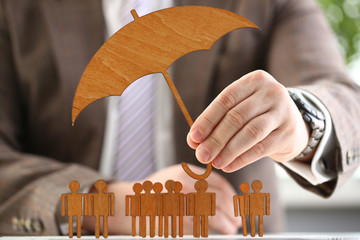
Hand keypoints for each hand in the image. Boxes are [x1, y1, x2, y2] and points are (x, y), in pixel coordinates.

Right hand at [148, 164, 240, 234]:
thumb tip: (221, 195)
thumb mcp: (174, 177)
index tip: (237, 203)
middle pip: (218, 198)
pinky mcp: (175, 218)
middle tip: (237, 219)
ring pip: (213, 212)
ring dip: (226, 222)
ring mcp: (180, 201)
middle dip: (232, 210)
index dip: (231, 195)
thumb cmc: (154, 191)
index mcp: (186, 172)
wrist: (130, 203)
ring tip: (231, 228)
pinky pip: (200, 224)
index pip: (218, 182)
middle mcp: (184, 185)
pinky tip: (218, 231)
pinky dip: (212, 229)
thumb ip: (195, 181)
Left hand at [187, 70, 309, 172]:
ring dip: (229, 150)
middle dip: (216, 139)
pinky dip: (242, 159)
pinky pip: (262, 148)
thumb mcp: (239, 110)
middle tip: (202, 156)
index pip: (226, 100)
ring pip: (250, 132)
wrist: (293, 123)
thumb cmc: (257, 115)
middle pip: (236, 117)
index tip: (193, 138)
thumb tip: (193, 141)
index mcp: (254, 80)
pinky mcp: (288, 132)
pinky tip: (229, 166)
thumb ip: (217, 122)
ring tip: (215, 164)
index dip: (207, 119)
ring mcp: (283, 111)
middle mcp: (271, 92)